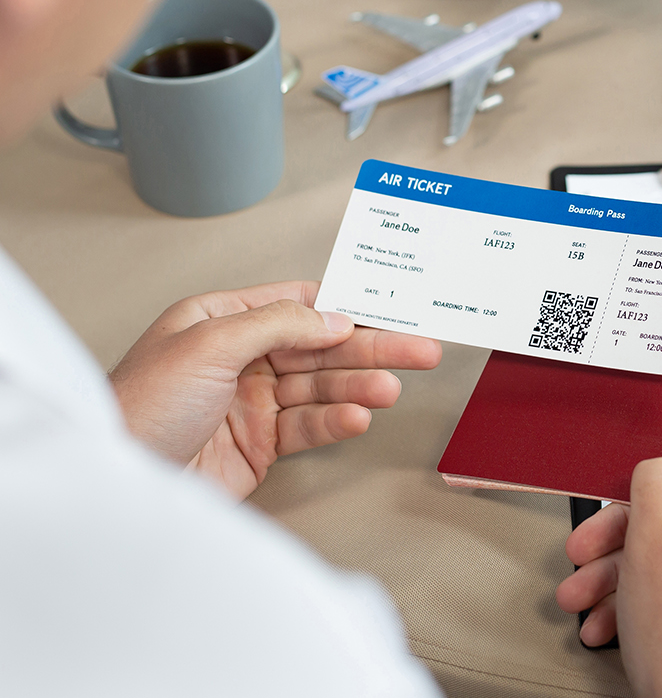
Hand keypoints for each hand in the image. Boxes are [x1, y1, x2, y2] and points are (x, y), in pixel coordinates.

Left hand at [110, 281, 441, 499]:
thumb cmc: (138, 407)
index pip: (297, 304)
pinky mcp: (258, 446)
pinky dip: (337, 422)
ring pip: (321, 388)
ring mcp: (250, 403)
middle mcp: (237, 358)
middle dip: (371, 347)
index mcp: (218, 321)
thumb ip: (277, 325)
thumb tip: (331, 316)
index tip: (390, 308)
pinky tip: (359, 418)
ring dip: (359, 387)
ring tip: (392, 389)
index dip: (345, 306)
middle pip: (319, 347)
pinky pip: (309, 427)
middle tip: (420, 348)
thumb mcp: (208, 345)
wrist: (116, 484)